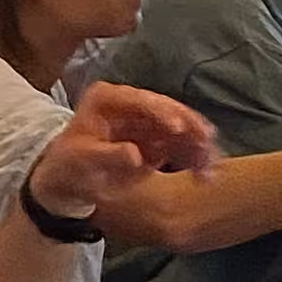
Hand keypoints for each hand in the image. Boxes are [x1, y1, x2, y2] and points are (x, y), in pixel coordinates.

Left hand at [30, 83, 217, 216]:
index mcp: (107, 99)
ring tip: (210, 165)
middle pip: (166, 109)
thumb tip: (135, 156)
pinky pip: (184, 146)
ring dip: (199, 145)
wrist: (72, 181)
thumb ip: (107, 156)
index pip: (138, 99)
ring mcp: (148, 122)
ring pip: (181, 126)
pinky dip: (196, 158)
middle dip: (189, 127)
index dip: (160, 111)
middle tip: (207, 143)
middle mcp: (131, 105)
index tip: (178, 128)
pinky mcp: (160, 140)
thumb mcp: (81, 161)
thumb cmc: (70, 166)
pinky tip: (206, 173)